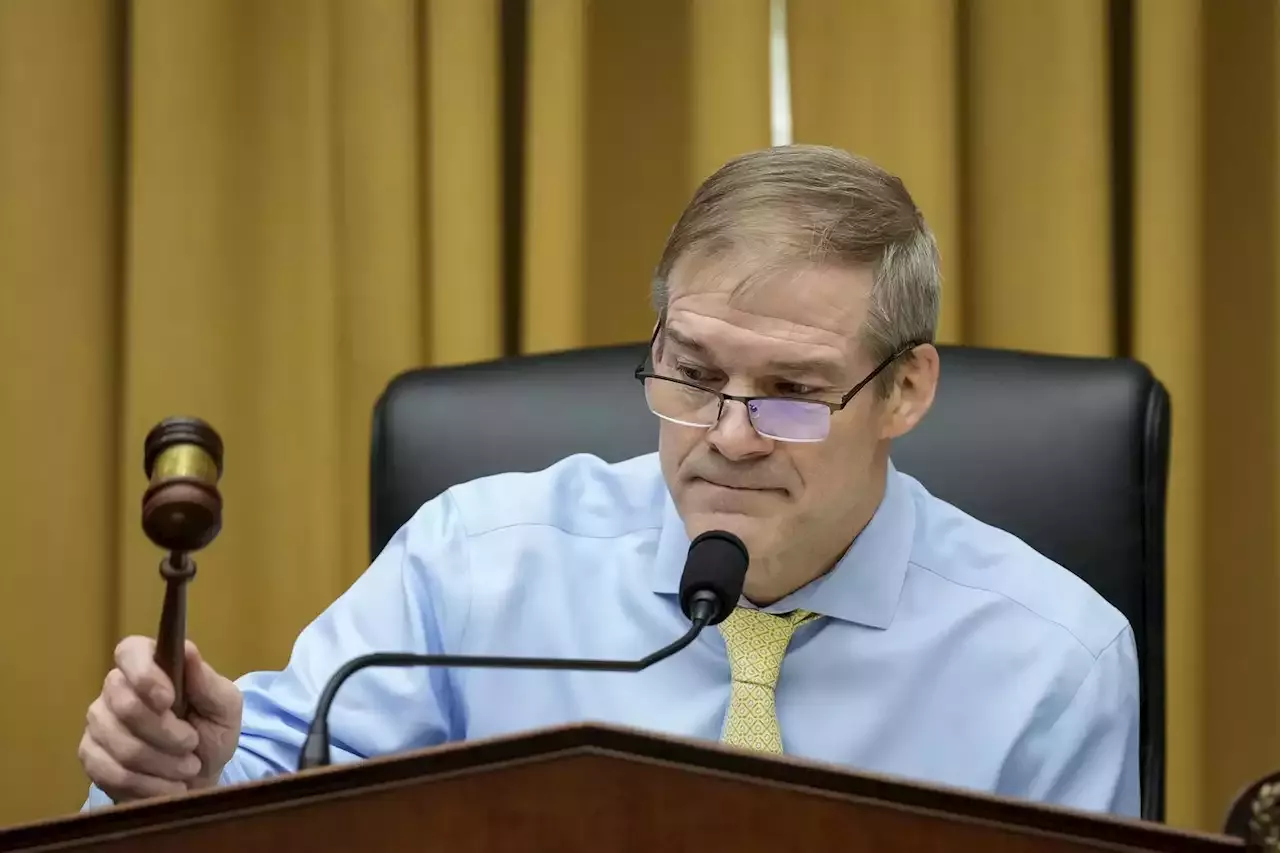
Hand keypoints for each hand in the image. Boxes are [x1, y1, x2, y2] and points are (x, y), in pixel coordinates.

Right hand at [79, 636, 243, 802]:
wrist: (199, 780)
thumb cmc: (213, 733)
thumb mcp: (224, 707)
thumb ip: (207, 682)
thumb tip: (188, 650)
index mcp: (152, 665)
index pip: (130, 651)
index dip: (144, 675)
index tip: (168, 700)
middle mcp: (117, 689)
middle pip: (125, 706)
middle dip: (167, 733)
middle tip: (191, 743)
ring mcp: (99, 723)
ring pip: (122, 746)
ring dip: (164, 763)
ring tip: (187, 767)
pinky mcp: (91, 757)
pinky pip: (113, 773)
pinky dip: (150, 785)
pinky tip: (169, 785)